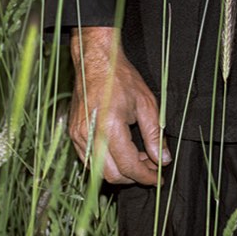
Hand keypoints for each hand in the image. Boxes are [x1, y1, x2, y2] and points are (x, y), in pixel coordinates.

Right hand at [68, 26, 168, 185]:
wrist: (95, 59)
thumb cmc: (120, 76)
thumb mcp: (146, 102)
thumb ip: (155, 135)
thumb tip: (163, 160)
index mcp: (109, 126)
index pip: (129, 166)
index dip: (146, 176)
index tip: (158, 177)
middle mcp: (90, 133)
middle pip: (112, 175)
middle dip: (133, 176)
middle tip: (149, 165)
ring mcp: (78, 134)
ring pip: (98, 170)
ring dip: (119, 171)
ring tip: (136, 156)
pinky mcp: (73, 132)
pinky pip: (88, 159)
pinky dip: (105, 162)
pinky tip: (119, 150)